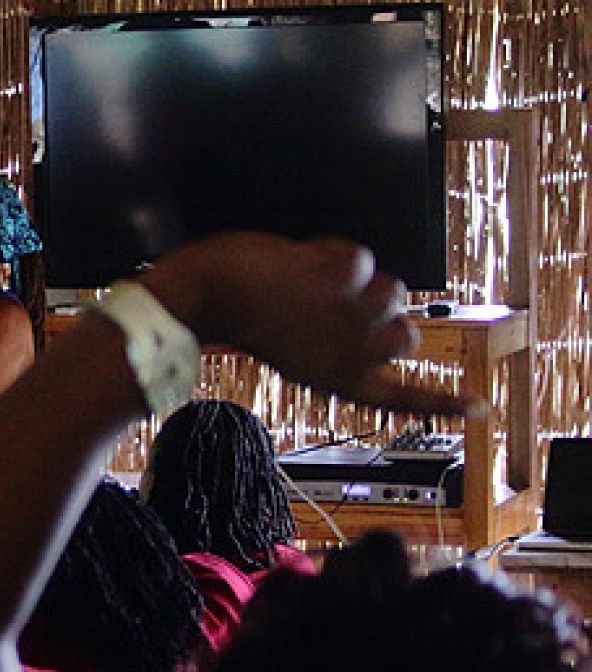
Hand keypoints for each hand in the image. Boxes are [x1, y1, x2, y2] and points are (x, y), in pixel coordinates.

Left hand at [145, 232, 478, 416]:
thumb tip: (393, 323)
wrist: (201, 295)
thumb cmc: (243, 317)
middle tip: (351, 307)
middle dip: (392, 313)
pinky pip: (361, 257)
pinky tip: (302, 263)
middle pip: (410, 336)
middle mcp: (344, 355)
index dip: (443, 401)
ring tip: (320, 284)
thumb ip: (344, 341)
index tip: (481, 407)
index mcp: (333, 377)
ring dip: (364, 278)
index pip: (399, 398)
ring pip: (395, 290)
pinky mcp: (331, 282)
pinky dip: (333, 251)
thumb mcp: (298, 345)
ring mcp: (339, 317)